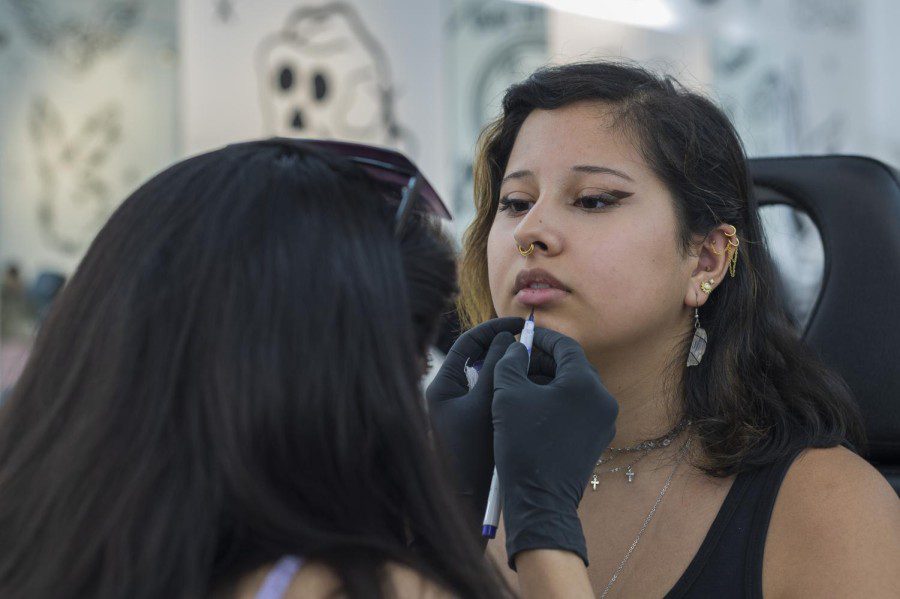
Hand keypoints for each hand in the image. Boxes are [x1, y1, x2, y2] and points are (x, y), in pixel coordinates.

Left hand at [425, 317, 523, 526]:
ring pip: (491, 377)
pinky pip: (496, 396)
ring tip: (540, 366)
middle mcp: (450, 394)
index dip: (497, 329)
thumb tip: (509, 338)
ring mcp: (463, 410)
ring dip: (514, 369)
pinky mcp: (477, 425)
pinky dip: (514, 389)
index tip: (524, 325)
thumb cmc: (473, 454)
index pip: (469, 342)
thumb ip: (497, 368)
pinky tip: (536, 391)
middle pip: (481, 357)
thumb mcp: (487, 404)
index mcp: (443, 384)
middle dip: (508, 348)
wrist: (467, 501)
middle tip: (536, 344)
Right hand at [492, 327, 617, 568]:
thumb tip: (518, 347)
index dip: (542, 338)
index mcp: (585, 383)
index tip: (523, 335)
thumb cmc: (523, 445)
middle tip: (520, 360)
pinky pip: (580, 409)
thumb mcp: (508, 395)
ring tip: (523, 386)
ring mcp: (604, 421)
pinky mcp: (599, 439)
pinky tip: (534, 409)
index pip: (566, 346)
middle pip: (573, 366)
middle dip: (545, 361)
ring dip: (551, 381)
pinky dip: (559, 402)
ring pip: (577, 388)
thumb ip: (511, 362)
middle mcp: (603, 399)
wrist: (540, 501)